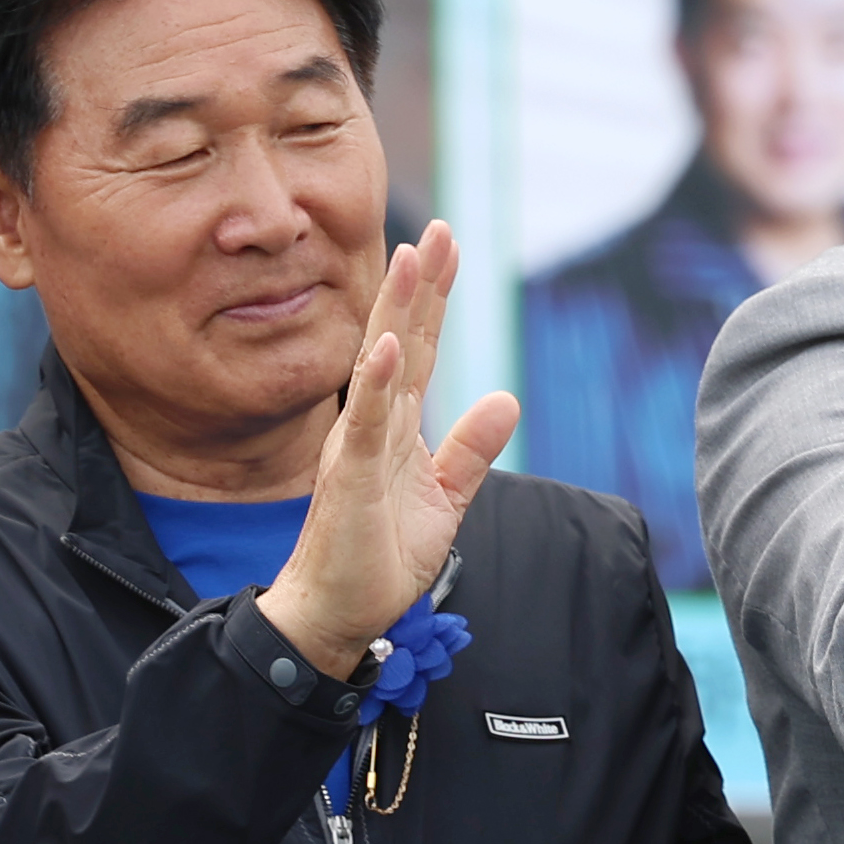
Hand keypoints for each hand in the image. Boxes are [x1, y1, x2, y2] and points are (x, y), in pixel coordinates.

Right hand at [257, 221, 518, 678]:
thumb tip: (506, 399)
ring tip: (410, 257)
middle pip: (399, 341)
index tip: (450, 247)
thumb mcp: (444, 499)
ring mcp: (357, 449)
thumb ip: (471, 450)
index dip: (434, 299)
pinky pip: (364, 424)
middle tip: (439, 230)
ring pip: (378, 367)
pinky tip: (388, 344)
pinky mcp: (348, 480)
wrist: (337, 614)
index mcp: (394, 429)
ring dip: (395, 312)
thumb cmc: (378, 559)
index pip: (418, 350)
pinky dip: (377, 383)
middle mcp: (371, 427)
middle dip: (420, 285)